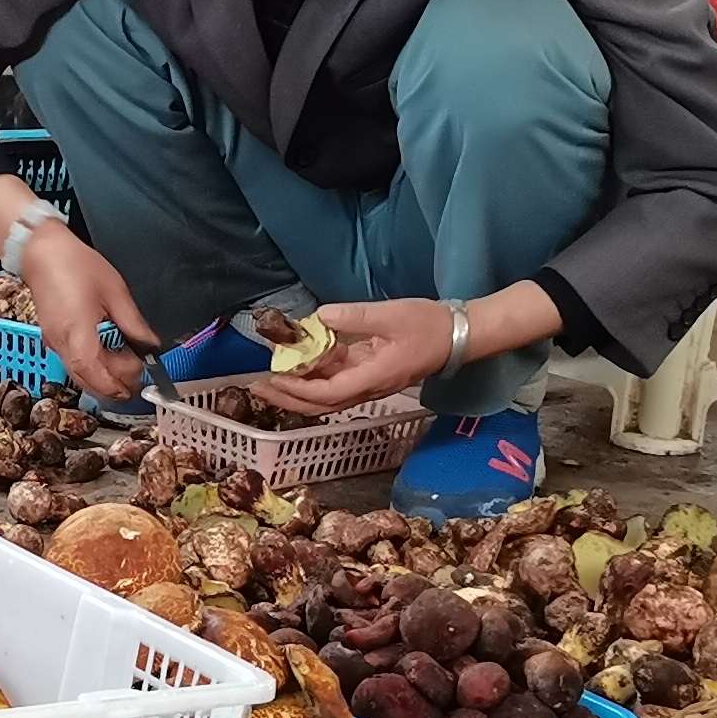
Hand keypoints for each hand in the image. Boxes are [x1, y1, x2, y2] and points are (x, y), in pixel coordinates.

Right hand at [12, 220, 153, 406]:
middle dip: (112, 387)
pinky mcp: (53, 337)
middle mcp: (61, 342)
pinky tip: (107, 355)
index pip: (94, 373)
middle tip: (136, 381)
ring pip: (79, 374)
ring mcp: (54, 342)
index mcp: (76, 330)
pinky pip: (73, 362)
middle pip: (86, 381)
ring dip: (102, 378)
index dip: (115, 385)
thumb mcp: (114, 291)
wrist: (42, 252)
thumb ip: (133, 322)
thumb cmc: (74, 265)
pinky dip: (92, 366)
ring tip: (125, 368)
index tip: (137, 380)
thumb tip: (149, 343)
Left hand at [256, 284, 563, 415]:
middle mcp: (369, 386)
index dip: (297, 389)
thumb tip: (319, 317)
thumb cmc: (428, 325)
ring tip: (270, 378)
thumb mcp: (391, 315)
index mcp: (374, 376)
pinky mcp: (372, 372)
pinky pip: (338, 380)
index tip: (271, 379)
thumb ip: (354, 316)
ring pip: (328, 395)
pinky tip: (300, 362)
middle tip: (257, 386)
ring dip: (298, 389)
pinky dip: (317, 375)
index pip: (327, 392)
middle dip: (288, 397)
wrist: (459, 335)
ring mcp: (370, 382)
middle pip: (322, 403)